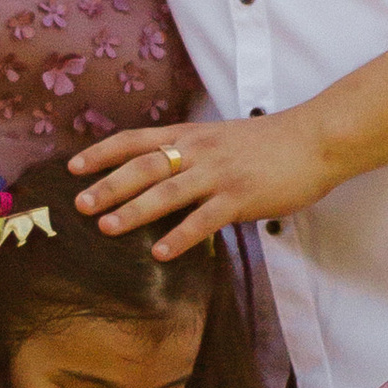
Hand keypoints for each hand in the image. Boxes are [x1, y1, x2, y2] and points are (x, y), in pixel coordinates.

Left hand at [68, 110, 334, 260]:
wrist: (314, 140)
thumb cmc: (268, 142)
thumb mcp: (221, 137)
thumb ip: (191, 152)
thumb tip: (161, 172)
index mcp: (190, 135)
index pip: (136, 140)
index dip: (102, 153)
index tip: (73, 167)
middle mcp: (198, 151)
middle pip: (144, 166)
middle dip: (108, 185)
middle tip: (80, 205)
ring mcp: (219, 174)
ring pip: (167, 192)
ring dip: (134, 210)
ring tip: (107, 228)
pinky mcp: (240, 198)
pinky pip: (204, 219)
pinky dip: (180, 236)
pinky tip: (160, 252)